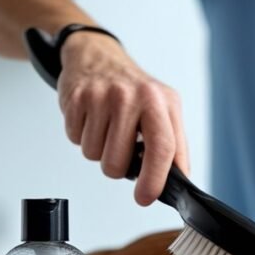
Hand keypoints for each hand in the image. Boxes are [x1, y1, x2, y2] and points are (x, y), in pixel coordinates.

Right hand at [57, 31, 189, 205]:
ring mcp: (102, 95)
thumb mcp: (164, 109)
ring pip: (94, 155)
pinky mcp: (76, 98)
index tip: (145, 197)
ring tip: (106, 128)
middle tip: (121, 148)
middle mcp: (132, 96)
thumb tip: (178, 182)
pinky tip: (91, 119)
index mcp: (160, 102)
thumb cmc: (134, 90)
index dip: (154, 180)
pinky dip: (82, 136)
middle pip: (119, 162)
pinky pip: (76, 140)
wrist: (97, 56)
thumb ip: (174, 146)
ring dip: (99, 150)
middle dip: (117, 166)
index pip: (162, 148)